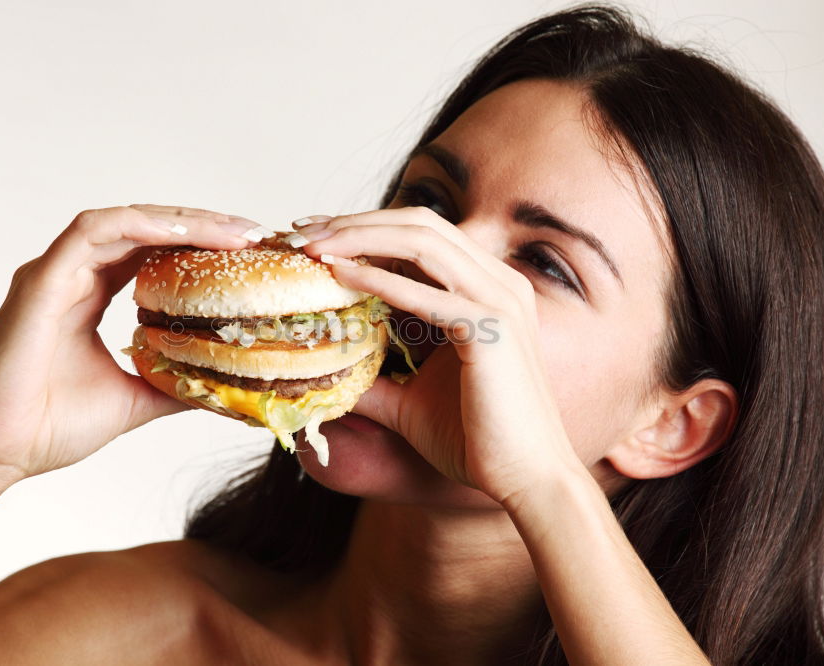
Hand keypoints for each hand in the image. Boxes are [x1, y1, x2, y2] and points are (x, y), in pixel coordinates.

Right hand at [0, 205, 266, 480]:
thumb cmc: (48, 427)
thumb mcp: (135, 398)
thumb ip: (174, 383)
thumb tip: (223, 386)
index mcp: (90, 296)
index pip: (154, 254)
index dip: (201, 247)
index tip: (250, 256)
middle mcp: (74, 275)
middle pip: (148, 230)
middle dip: (205, 228)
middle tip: (256, 235)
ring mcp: (55, 272)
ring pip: (128, 222)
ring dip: (184, 221)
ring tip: (235, 232)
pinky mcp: (40, 279)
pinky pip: (95, 231)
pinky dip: (141, 225)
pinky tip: (184, 231)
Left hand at [297, 206, 584, 504]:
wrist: (525, 480)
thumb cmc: (476, 439)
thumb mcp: (408, 399)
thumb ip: (371, 378)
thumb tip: (321, 377)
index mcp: (486, 288)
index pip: (420, 235)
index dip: (365, 227)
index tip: (312, 235)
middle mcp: (498, 282)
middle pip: (418, 223)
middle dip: (354, 222)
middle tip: (298, 230)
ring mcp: (499, 300)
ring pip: (421, 241)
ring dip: (359, 237)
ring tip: (310, 245)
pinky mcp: (491, 328)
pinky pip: (425, 292)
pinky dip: (378, 279)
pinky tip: (337, 275)